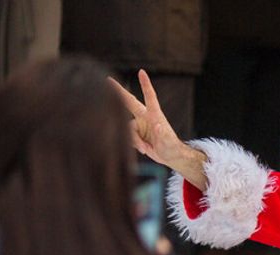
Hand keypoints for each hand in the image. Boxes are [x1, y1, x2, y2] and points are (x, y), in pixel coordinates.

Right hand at [110, 70, 207, 188]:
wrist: (169, 156)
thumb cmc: (171, 147)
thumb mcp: (168, 142)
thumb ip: (163, 134)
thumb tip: (157, 125)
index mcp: (155, 115)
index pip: (150, 96)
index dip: (145, 84)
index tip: (141, 72)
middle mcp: (146, 116)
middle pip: (129, 102)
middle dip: (118, 91)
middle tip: (108, 80)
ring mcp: (140, 124)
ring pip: (127, 128)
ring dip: (134, 140)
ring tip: (146, 149)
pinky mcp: (136, 132)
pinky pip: (128, 136)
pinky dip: (134, 144)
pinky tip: (144, 149)